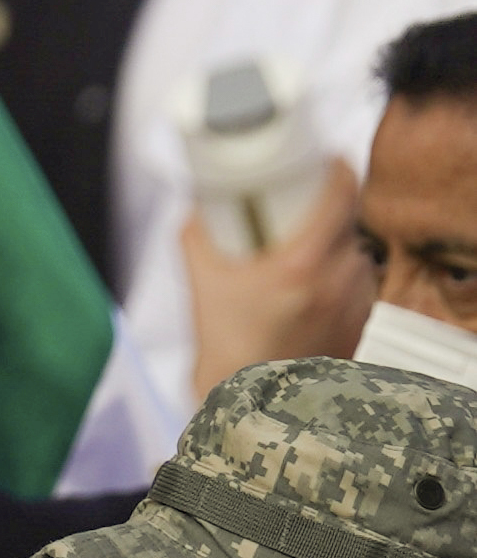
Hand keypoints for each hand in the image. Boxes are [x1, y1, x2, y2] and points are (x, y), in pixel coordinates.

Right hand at [185, 158, 372, 401]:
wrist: (248, 398)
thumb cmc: (225, 343)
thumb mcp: (199, 275)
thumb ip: (198, 230)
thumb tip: (200, 200)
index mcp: (301, 263)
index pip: (340, 195)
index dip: (336, 168)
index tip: (324, 159)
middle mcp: (338, 281)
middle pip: (348, 220)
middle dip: (325, 207)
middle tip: (298, 204)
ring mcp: (355, 304)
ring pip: (356, 252)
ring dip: (334, 242)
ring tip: (300, 247)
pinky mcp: (360, 324)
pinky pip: (359, 282)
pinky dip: (339, 274)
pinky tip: (310, 283)